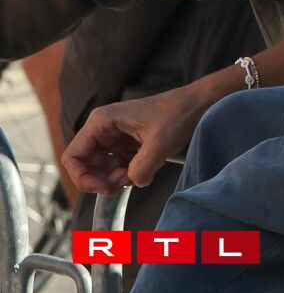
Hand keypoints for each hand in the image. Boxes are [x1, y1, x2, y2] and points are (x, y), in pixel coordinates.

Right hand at [62, 76, 223, 192]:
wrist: (200, 103)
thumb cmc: (179, 116)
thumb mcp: (159, 145)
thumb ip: (139, 169)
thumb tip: (132, 182)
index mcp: (101, 122)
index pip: (73, 157)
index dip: (83, 178)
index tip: (107, 188)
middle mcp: (103, 128)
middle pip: (87, 165)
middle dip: (104, 179)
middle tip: (128, 181)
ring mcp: (115, 135)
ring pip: (102, 167)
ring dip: (117, 177)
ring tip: (141, 172)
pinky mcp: (128, 143)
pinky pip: (117, 165)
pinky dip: (128, 172)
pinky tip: (147, 168)